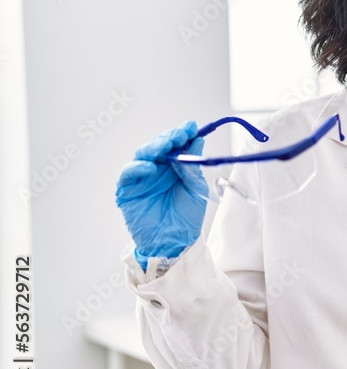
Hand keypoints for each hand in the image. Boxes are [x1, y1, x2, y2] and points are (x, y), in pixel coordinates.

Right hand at [115, 121, 207, 270]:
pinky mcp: (127, 190)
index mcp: (174, 167)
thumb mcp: (196, 189)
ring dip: (153, 147)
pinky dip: (138, 168)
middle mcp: (156, 169)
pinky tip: (150, 167)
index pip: (175, 145)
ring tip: (166, 146)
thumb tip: (197, 141)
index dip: (181, 134)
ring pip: (141, 155)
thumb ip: (193, 167)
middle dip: (168, 138)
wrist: (175, 242)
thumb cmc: (186, 216)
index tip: (190, 126)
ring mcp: (141, 178)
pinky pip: (128, 174)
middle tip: (179, 134)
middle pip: (157, 146)